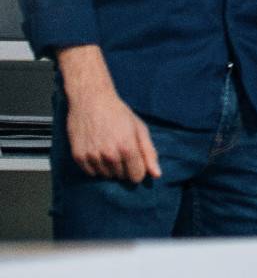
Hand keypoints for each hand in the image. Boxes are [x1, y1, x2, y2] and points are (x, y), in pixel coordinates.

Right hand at [58, 49, 160, 181]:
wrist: (91, 100)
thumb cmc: (118, 113)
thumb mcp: (139, 129)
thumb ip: (149, 153)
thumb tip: (156, 175)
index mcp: (127, 148)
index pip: (137, 176)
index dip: (138, 169)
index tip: (136, 160)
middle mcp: (109, 155)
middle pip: (121, 177)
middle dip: (124, 167)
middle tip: (120, 148)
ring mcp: (92, 156)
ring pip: (106, 176)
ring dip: (110, 167)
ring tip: (108, 148)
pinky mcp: (78, 156)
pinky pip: (91, 173)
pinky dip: (96, 167)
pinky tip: (98, 151)